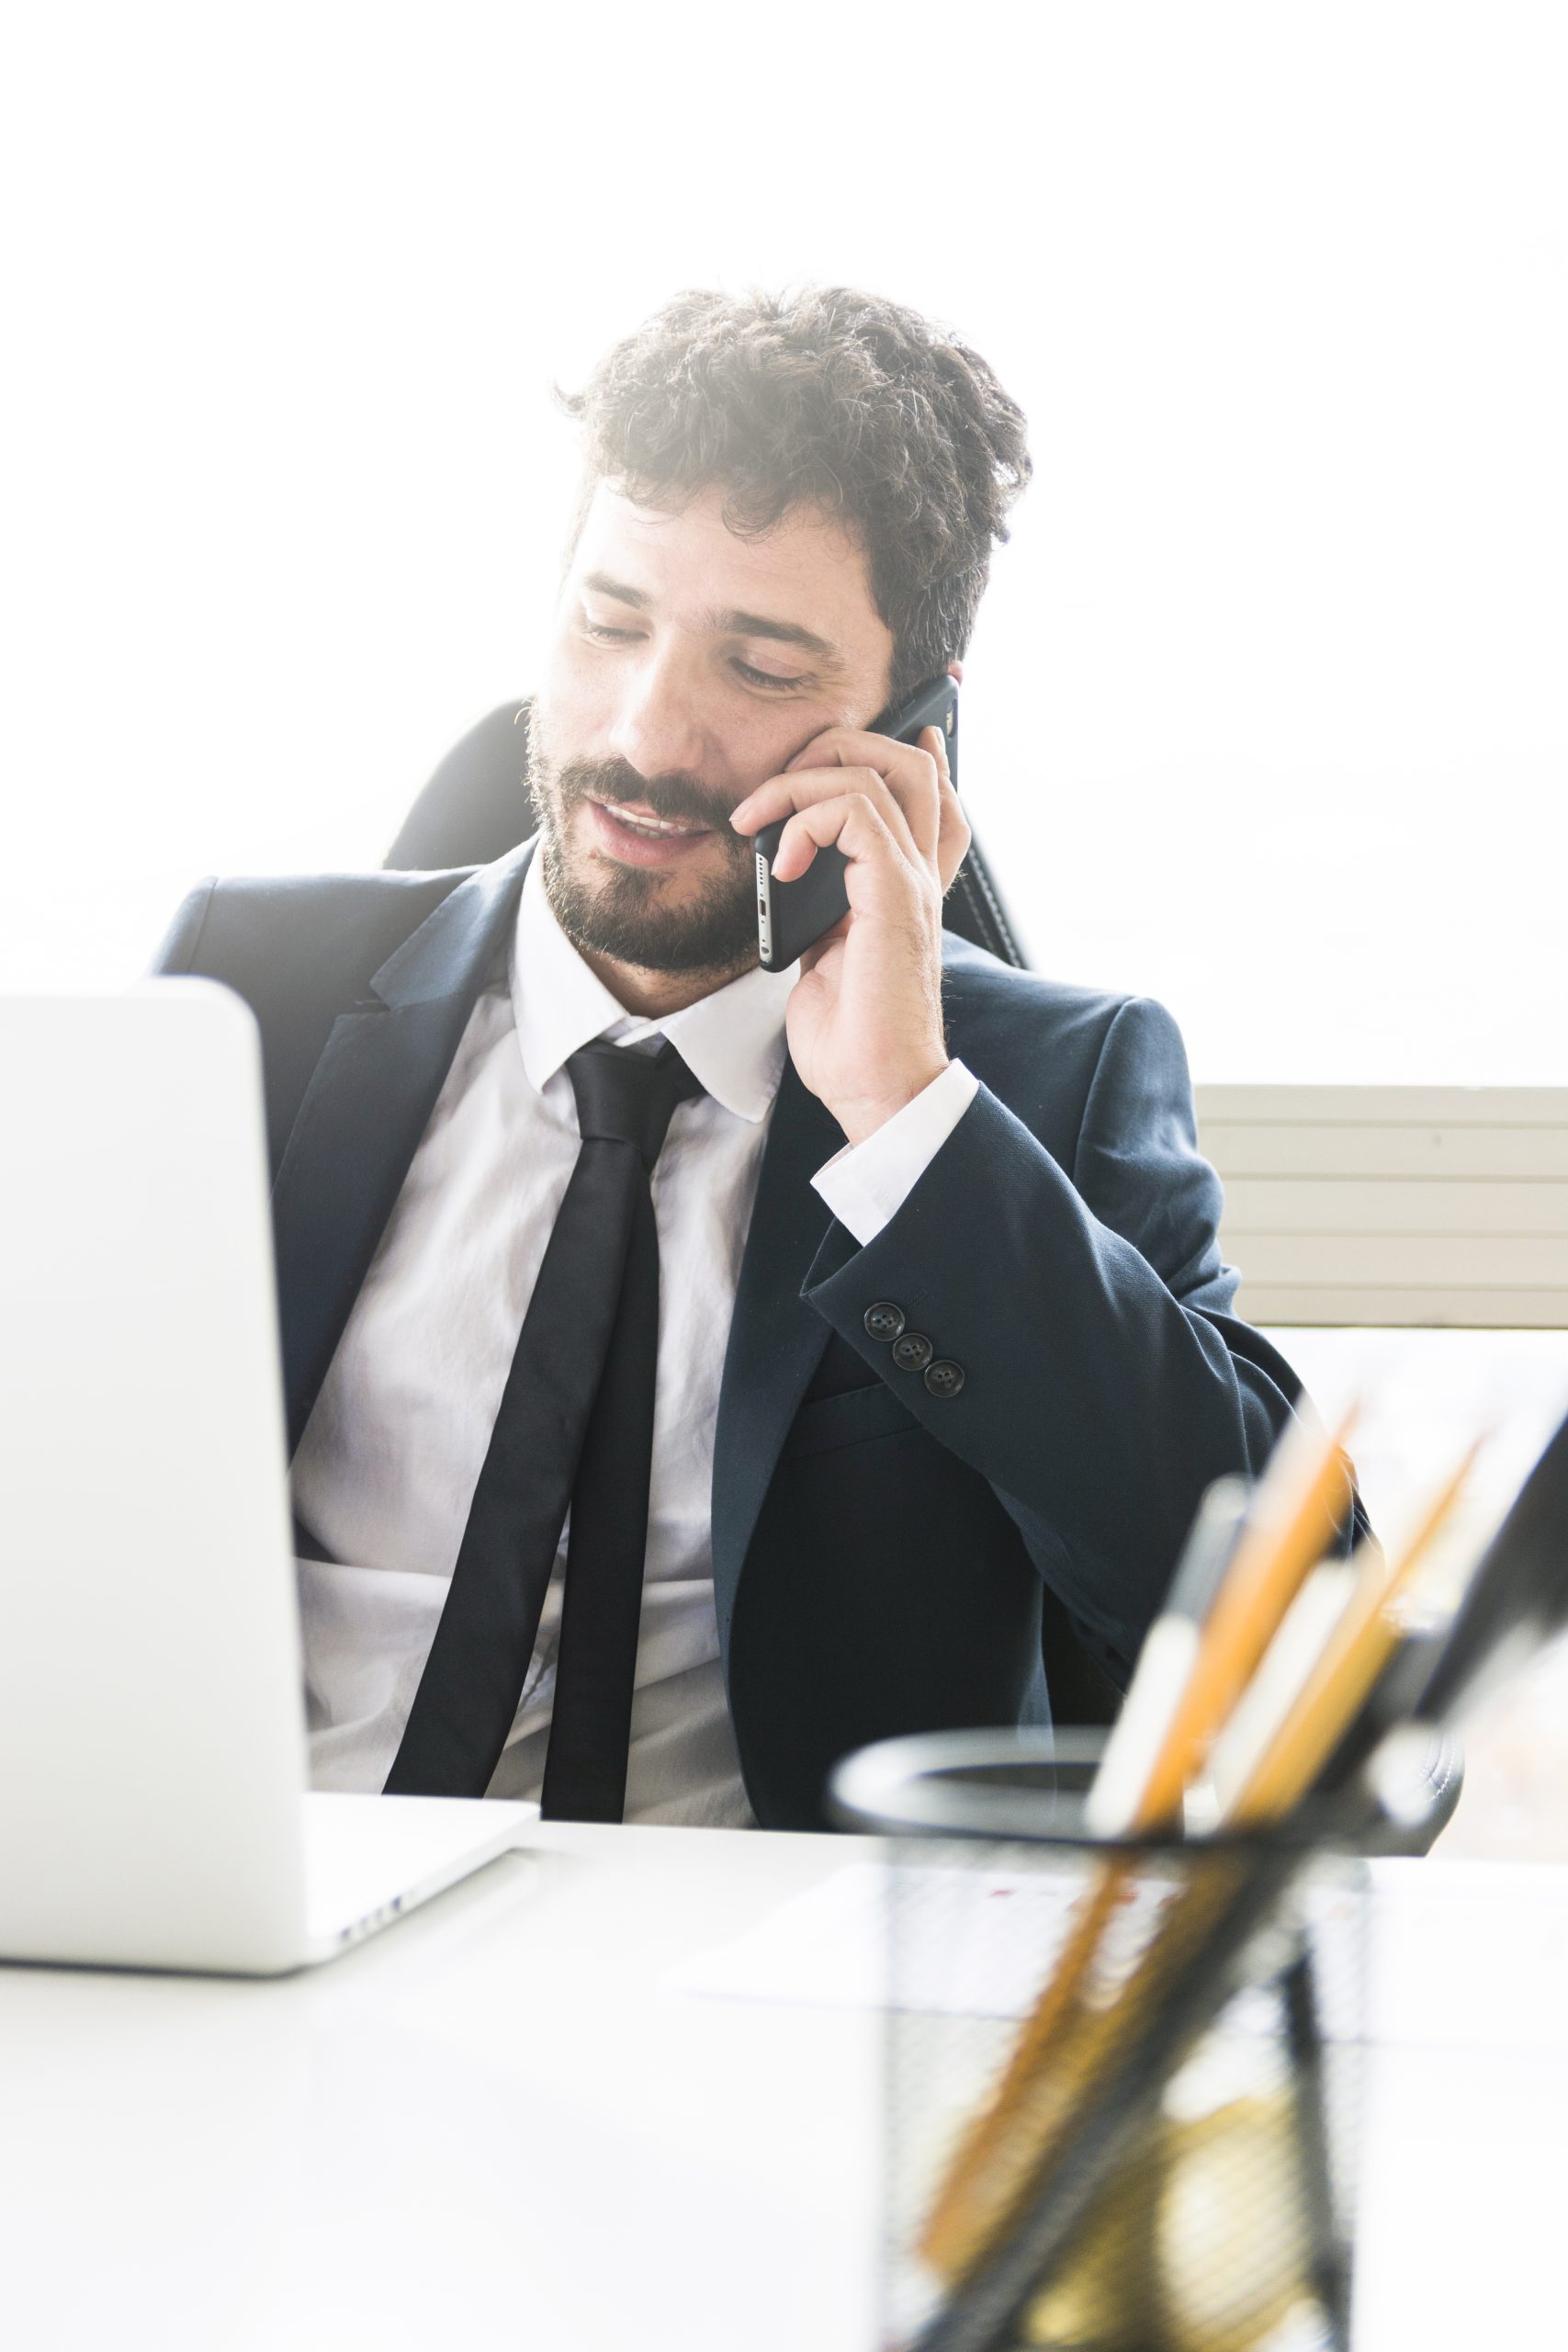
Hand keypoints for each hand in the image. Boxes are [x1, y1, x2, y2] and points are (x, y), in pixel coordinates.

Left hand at [729, 718, 970, 1145]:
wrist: (876, 1092)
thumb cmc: (852, 1042)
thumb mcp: (826, 958)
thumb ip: (822, 910)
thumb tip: (786, 875)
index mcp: (906, 892)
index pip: (932, 801)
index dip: (918, 753)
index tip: (890, 725)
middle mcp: (920, 879)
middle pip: (914, 767)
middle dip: (842, 746)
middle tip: (782, 775)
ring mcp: (912, 884)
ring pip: (882, 775)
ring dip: (802, 781)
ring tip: (757, 819)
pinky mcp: (895, 896)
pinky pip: (855, 813)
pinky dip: (805, 820)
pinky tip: (779, 861)